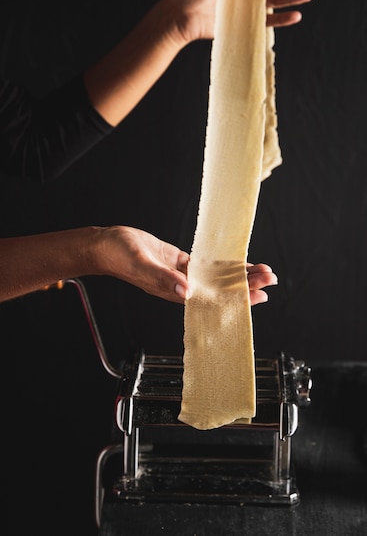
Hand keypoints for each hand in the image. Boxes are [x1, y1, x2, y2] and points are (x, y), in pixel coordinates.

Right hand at [97, 228, 276, 306]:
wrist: (105, 245)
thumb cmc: (118, 255)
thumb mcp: (141, 264)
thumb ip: (162, 278)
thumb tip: (187, 292)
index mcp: (173, 291)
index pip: (213, 298)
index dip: (236, 298)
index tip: (258, 295)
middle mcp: (180, 286)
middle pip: (219, 288)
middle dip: (245, 284)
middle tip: (270, 278)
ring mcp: (180, 274)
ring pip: (215, 277)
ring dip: (236, 274)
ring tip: (260, 270)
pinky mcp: (177, 262)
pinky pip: (204, 265)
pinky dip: (220, 264)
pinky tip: (234, 262)